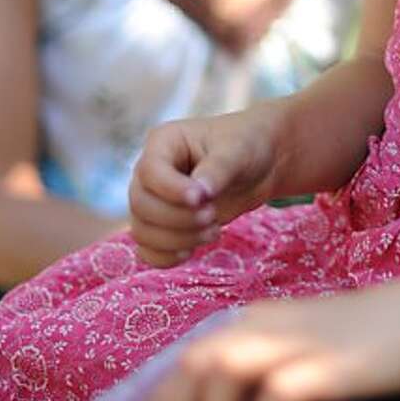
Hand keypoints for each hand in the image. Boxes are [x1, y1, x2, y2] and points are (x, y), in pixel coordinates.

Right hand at [128, 103, 286, 268]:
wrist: (259, 165)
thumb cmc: (246, 146)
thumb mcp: (237, 151)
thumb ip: (217, 170)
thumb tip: (199, 195)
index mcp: (163, 143)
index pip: (150, 171)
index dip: (171, 191)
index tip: (202, 200)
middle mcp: (151, 172)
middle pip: (140, 205)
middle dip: (178, 219)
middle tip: (213, 216)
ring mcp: (154, 200)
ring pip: (141, 231)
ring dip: (176, 240)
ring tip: (213, 230)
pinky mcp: (162, 225)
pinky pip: (147, 250)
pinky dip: (166, 257)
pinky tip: (193, 250)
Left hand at [130, 277, 399, 400]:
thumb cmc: (371, 332)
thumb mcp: (308, 337)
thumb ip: (270, 360)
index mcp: (261, 319)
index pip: (192, 353)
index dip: (160, 394)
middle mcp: (272, 326)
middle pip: (197, 361)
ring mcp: (302, 344)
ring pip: (226, 368)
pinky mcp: (333, 365)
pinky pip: (280, 390)